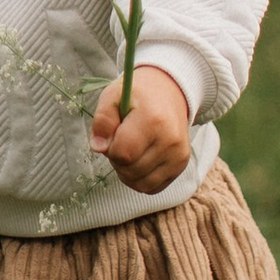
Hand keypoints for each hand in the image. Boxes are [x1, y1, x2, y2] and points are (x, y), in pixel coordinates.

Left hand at [91, 67, 191, 194]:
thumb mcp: (114, 96)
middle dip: (117, 160)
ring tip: (130, 150)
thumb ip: (102, 120)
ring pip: (140, 184)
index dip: (110, 148)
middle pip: (131, 171)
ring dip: (127, 172)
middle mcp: (170, 141)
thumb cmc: (137, 95)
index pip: (123, 153)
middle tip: (121, 140)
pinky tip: (139, 160)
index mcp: (153, 120)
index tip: (112, 135)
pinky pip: (152, 187)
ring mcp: (178, 156)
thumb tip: (98, 148)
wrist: (169, 91)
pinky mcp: (181, 166)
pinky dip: (140, 179)